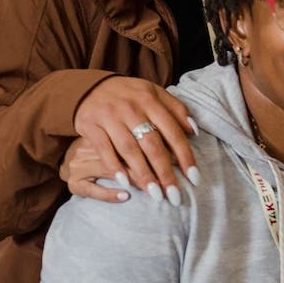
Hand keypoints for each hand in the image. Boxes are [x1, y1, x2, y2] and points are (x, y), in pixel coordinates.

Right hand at [70, 75, 196, 204]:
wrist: (89, 86)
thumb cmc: (129, 95)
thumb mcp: (154, 93)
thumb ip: (176, 109)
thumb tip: (193, 132)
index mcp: (150, 100)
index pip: (173, 132)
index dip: (185, 156)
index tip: (194, 178)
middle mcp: (130, 108)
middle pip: (152, 144)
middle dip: (165, 172)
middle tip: (175, 195)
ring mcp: (109, 117)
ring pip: (129, 150)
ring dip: (143, 175)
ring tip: (155, 195)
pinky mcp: (90, 125)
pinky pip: (104, 150)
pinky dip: (115, 167)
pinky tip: (125, 184)